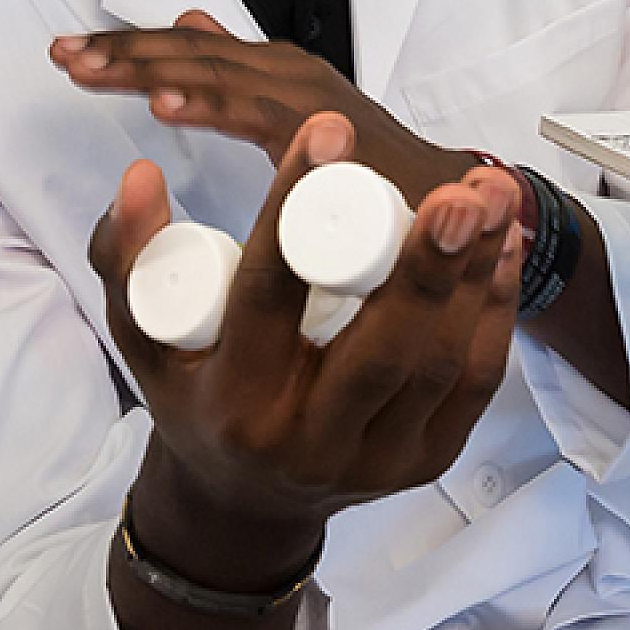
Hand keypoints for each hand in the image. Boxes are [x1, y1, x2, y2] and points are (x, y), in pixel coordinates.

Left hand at [55, 11, 478, 208]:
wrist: (449, 203)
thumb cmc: (368, 165)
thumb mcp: (292, 110)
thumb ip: (240, 71)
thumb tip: (190, 23)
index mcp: (273, 70)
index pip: (188, 48)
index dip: (129, 47)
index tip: (68, 53)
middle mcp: (287, 71)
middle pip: (190, 52)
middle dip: (123, 52)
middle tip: (62, 54)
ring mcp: (306, 97)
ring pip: (212, 73)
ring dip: (149, 69)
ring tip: (91, 70)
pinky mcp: (323, 133)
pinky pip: (255, 115)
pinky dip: (210, 104)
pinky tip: (166, 106)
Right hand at [90, 111, 522, 584]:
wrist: (243, 502)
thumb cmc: (196, 394)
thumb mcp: (143, 333)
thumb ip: (128, 252)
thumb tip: (143, 174)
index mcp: (235, 402)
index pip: (268, 295)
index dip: (296, 207)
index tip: (330, 127)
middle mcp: (309, 441)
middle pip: (381, 351)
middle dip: (428, 266)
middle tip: (458, 189)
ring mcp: (377, 460)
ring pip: (439, 367)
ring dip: (476, 277)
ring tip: (492, 196)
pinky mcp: (427, 462)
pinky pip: (473, 385)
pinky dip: (495, 312)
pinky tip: (501, 246)